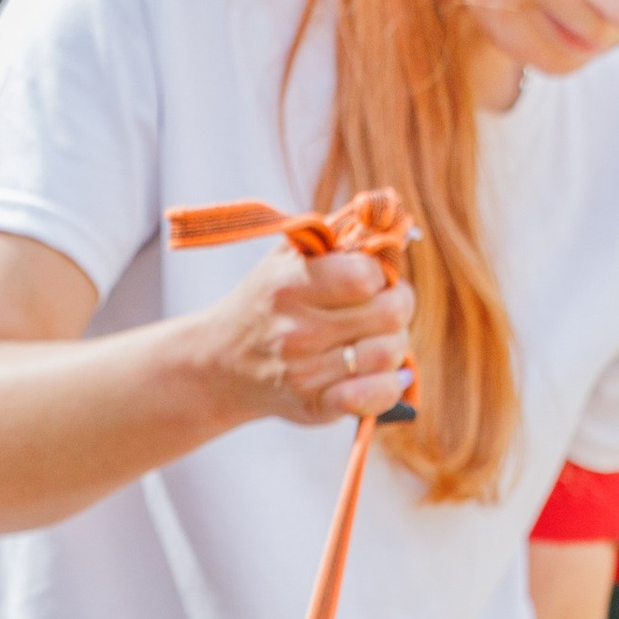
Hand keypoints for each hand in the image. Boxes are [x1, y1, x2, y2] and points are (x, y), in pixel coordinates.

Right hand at [196, 245, 416, 431]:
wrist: (221, 364)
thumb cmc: (268, 300)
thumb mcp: (289, 255)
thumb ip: (338, 232)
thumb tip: (390, 212)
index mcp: (290, 285)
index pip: (367, 276)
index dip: (381, 274)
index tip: (371, 278)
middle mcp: (296, 331)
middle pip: (390, 314)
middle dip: (396, 306)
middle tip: (382, 307)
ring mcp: (305, 373)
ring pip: (389, 354)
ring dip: (392, 344)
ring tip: (373, 338)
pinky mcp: (315, 406)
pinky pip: (374, 397)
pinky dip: (387, 386)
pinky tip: (380, 374)